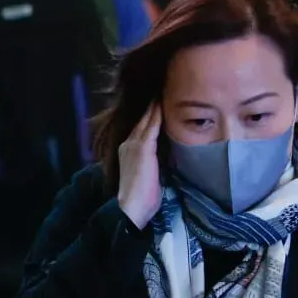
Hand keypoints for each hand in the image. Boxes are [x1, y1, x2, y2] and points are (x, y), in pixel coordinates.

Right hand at [117, 103, 162, 228]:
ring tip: (163, 91)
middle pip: (142, 120)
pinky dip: (157, 113)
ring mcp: (134, 144)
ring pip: (147, 119)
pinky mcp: (143, 147)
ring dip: (154, 105)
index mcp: (128, 152)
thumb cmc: (141, 199)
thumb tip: (169, 156)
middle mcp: (128, 144)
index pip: (140, 129)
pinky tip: (163, 102)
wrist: (131, 207)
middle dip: (151, 106)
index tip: (158, 103)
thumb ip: (153, 163)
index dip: (148, 117)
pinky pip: (152, 124)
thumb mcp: (147, 176)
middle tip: (161, 89)